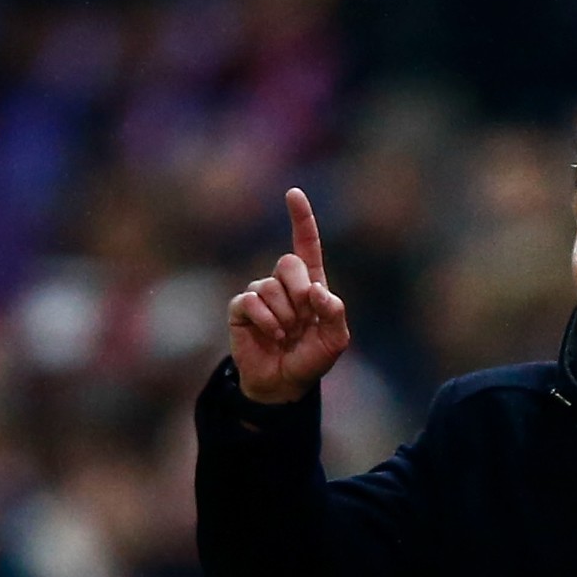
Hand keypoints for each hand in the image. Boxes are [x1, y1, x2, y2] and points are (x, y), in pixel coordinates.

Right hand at [228, 188, 350, 403]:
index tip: (293, 193)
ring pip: (270, 286)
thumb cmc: (311, 359)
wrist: (284, 384)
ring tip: (287, 335)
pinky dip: (267, 321)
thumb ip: (335, 314)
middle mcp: (284, 284)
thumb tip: (317, 290)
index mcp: (310, 284)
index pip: (306, 245)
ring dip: (284, 315)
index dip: (301, 219)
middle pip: (288, 262)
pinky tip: (273, 335)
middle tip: (303, 318)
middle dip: (299, 290)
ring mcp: (260, 293)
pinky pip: (252, 301)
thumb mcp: (335, 340)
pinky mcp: (241, 308)